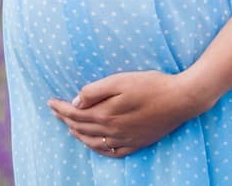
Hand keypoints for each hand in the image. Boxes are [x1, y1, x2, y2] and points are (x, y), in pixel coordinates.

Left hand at [47, 70, 205, 156]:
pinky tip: (93, 143)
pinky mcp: (136, 143)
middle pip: (81, 128)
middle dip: (65, 119)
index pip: (75, 113)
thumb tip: (76, 101)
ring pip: (92, 142)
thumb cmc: (153, 84)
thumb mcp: (122, 80)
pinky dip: (96, 148)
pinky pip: (110, 152)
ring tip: (69, 126)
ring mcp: (124, 139)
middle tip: (56, 111)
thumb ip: (96, 90)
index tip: (50, 102)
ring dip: (77, 134)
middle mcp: (112, 131)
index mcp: (106, 114)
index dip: (60, 108)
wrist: (182, 99)